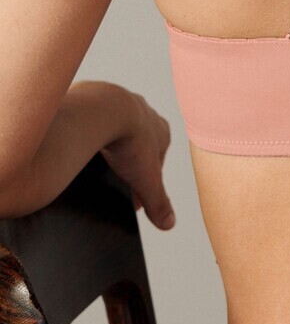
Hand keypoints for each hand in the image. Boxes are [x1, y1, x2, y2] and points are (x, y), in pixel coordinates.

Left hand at [99, 90, 175, 229]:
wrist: (102, 111)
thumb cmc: (129, 141)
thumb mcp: (147, 179)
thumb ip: (158, 202)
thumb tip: (169, 224)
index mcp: (162, 131)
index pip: (157, 162)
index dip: (145, 181)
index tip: (132, 197)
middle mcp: (146, 114)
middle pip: (138, 146)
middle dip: (129, 164)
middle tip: (114, 180)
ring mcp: (122, 103)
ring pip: (118, 131)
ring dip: (112, 146)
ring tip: (99, 163)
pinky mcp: (98, 99)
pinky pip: (97, 121)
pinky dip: (93, 134)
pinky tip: (86, 146)